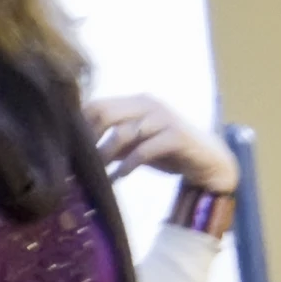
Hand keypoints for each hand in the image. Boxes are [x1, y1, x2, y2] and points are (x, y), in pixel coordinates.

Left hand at [86, 95, 239, 195]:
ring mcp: (163, 118)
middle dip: (89, 139)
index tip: (70, 150)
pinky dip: (128, 165)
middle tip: (79, 163)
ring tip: (96, 174)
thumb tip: (82, 156)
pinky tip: (119, 178)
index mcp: (136, 103)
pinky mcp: (176, 135)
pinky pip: (145, 150)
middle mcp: (148, 104)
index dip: (80, 126)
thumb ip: (114, 146)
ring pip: (123, 132)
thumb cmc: (170, 153)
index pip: (97, 105)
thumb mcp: (136, 148)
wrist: (210, 162)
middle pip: (104, 112)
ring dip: (105, 155)